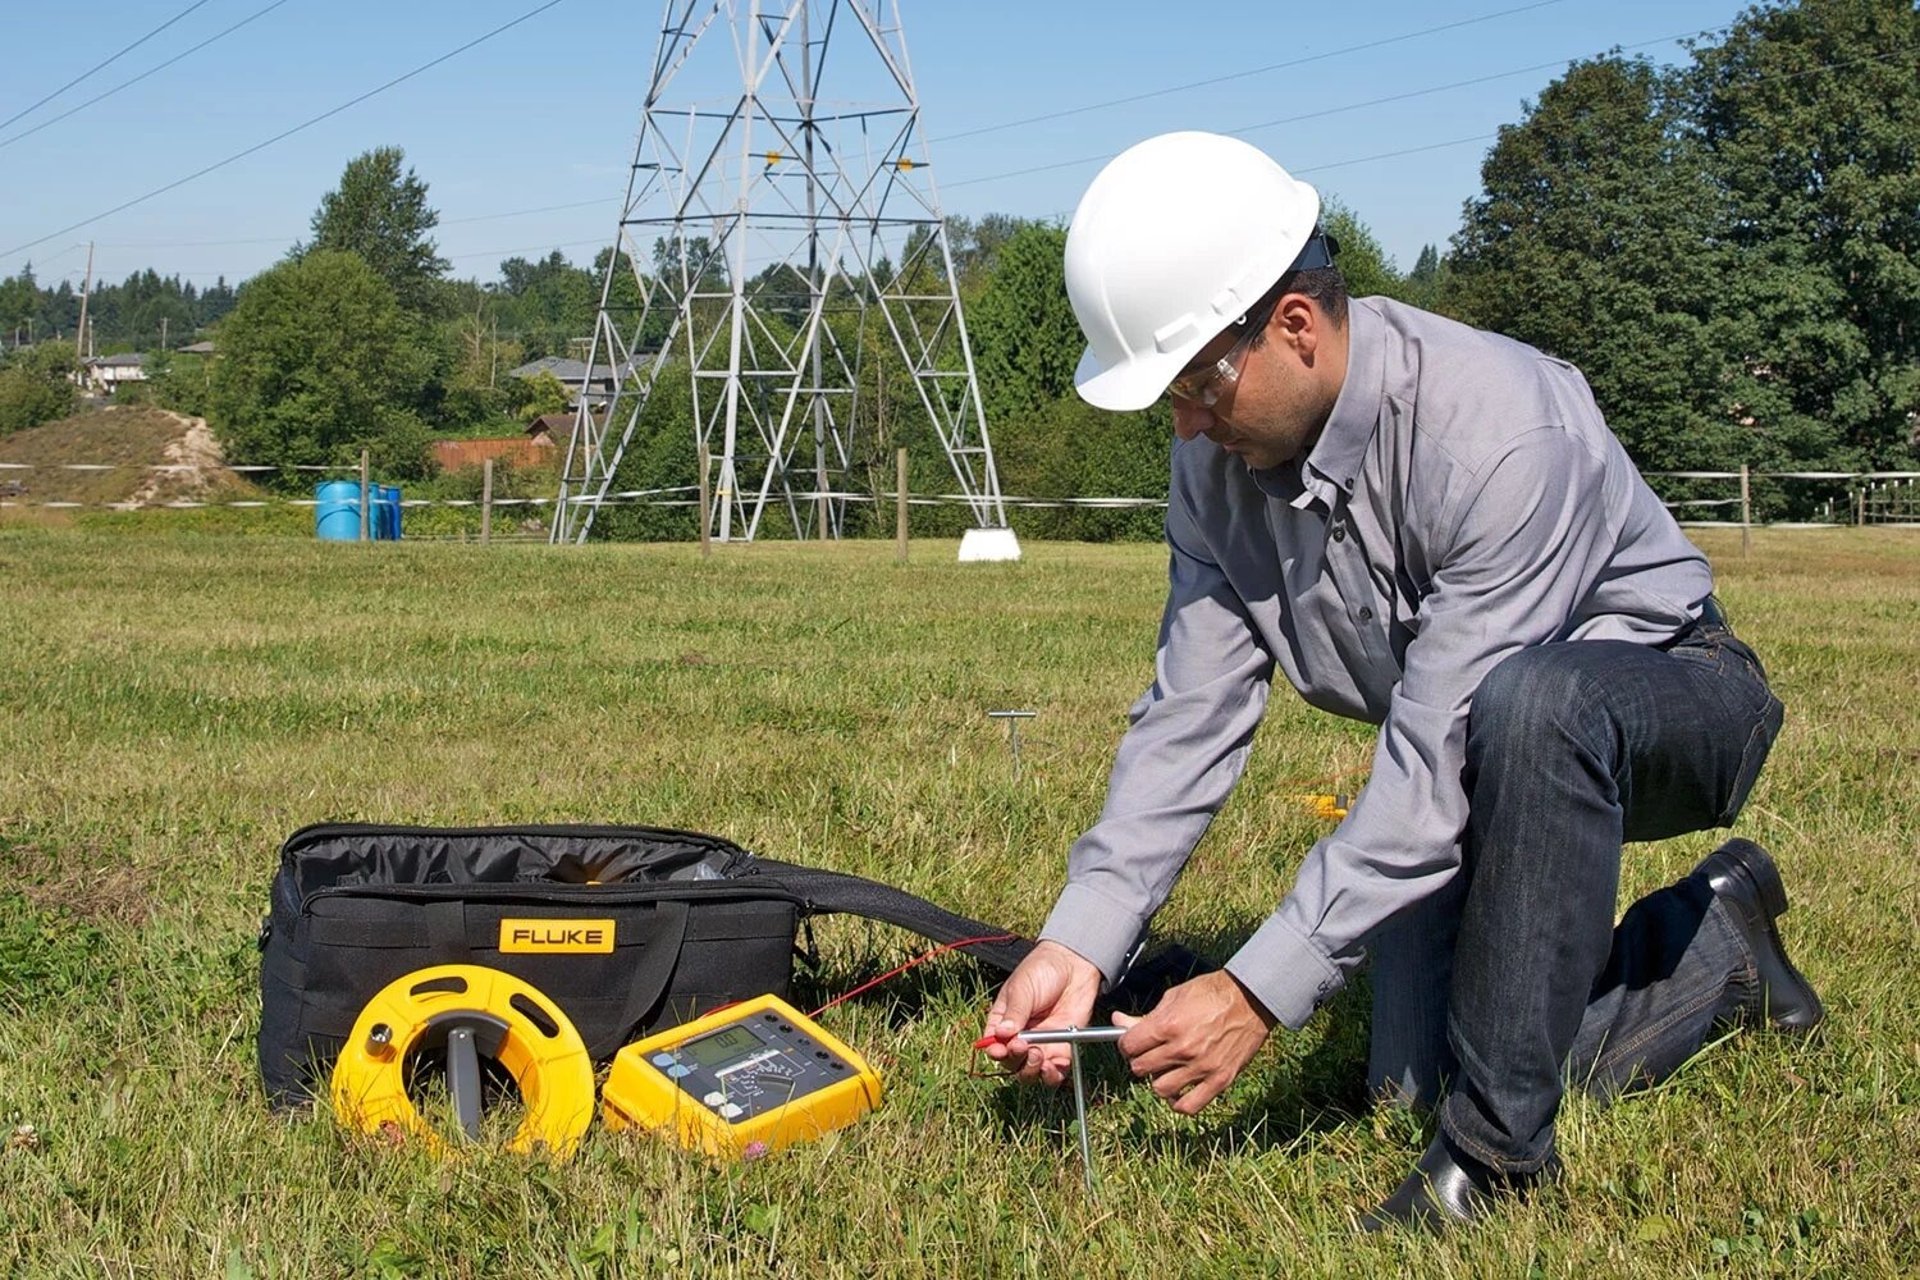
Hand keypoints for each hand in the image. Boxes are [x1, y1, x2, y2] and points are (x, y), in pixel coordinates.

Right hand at [980, 940, 1103, 1086]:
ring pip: (1031, 1072)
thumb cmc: (1041, 970)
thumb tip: (1002, 1034)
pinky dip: (1054, 1074)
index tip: (1002, 1050)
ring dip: (1032, 1071)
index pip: (993, 1044)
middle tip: (1024, 1047)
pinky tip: (1055, 1066)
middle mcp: (1019, 1038)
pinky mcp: (1062, 1049)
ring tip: (1039, 1057)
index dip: (996, 1052)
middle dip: (1016, 1060)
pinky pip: (1056, 1071)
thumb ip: (1015, 1012)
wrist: (1074, 964)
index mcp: (1003, 1022)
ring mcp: (1041, 1045)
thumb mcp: (1022, 988)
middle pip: (1011, 1063)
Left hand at [1113, 970, 1275, 1115]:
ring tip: (1167, 1069)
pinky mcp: (1219, 1080)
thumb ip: (1145, 1016)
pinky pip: (1189, 1105)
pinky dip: (1179, 1102)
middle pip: (1140, 1069)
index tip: (1132, 1043)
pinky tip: (1179, 1090)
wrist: (1250, 999)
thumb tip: (1118, 1021)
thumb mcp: (1174, 997)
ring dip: (1159, 1080)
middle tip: (1150, 1053)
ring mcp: (1201, 1067)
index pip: (1128, 1047)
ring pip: (1160, 1089)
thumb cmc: (1211, 993)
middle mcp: (1182, 1049)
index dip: (1126, 1045)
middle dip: (1140, 1060)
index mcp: (1168, 1025)